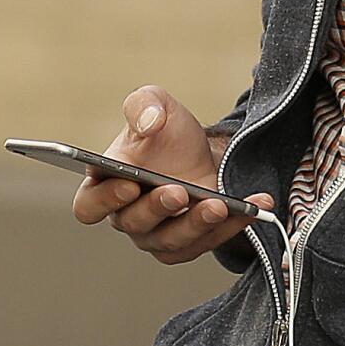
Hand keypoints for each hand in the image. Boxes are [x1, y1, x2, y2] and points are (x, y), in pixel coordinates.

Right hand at [71, 85, 272, 265]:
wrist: (204, 150)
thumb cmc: (168, 133)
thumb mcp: (155, 103)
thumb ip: (143, 105)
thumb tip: (149, 123)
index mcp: (106, 185)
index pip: (89, 205)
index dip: (104, 200)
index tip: (128, 184)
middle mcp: (128, 216)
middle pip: (134, 224)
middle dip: (157, 208)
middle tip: (178, 191)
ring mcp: (159, 234)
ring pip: (172, 242)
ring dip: (197, 225)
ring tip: (220, 206)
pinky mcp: (191, 242)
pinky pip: (207, 242)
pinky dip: (233, 225)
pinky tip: (255, 207)